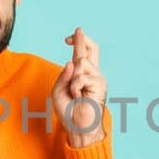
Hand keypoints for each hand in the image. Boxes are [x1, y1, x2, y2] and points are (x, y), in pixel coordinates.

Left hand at [52, 27, 106, 147]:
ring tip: (74, 92)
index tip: (67, 38)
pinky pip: (81, 77)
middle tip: (77, 31)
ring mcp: (98, 78)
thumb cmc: (68, 111)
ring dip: (72, 77)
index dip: (78, 42)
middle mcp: (92, 74)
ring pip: (81, 62)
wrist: (78, 128)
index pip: (83, 53)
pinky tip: (78, 96)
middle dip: (82, 39)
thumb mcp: (58, 90)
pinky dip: (75, 87)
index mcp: (83, 74)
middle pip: (92, 48)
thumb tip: (72, 61)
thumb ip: (63, 75)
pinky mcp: (100, 84)